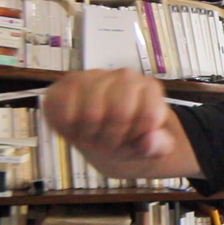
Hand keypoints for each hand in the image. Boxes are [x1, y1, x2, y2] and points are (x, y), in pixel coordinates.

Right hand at [44, 69, 173, 161]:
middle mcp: (125, 76)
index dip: (140, 138)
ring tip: (94, 136)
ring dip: (91, 136)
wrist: (105, 136)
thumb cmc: (130, 139)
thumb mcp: (152, 148)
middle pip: (119, 114)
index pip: (149, 116)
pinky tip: (76, 129)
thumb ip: (159, 147)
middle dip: (114, 138)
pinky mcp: (68, 83)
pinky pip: (64, 112)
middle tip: (110, 142)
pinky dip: (68, 130)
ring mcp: (95, 76)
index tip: (135, 140)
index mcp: (150, 88)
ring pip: (91, 114)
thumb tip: (149, 142)